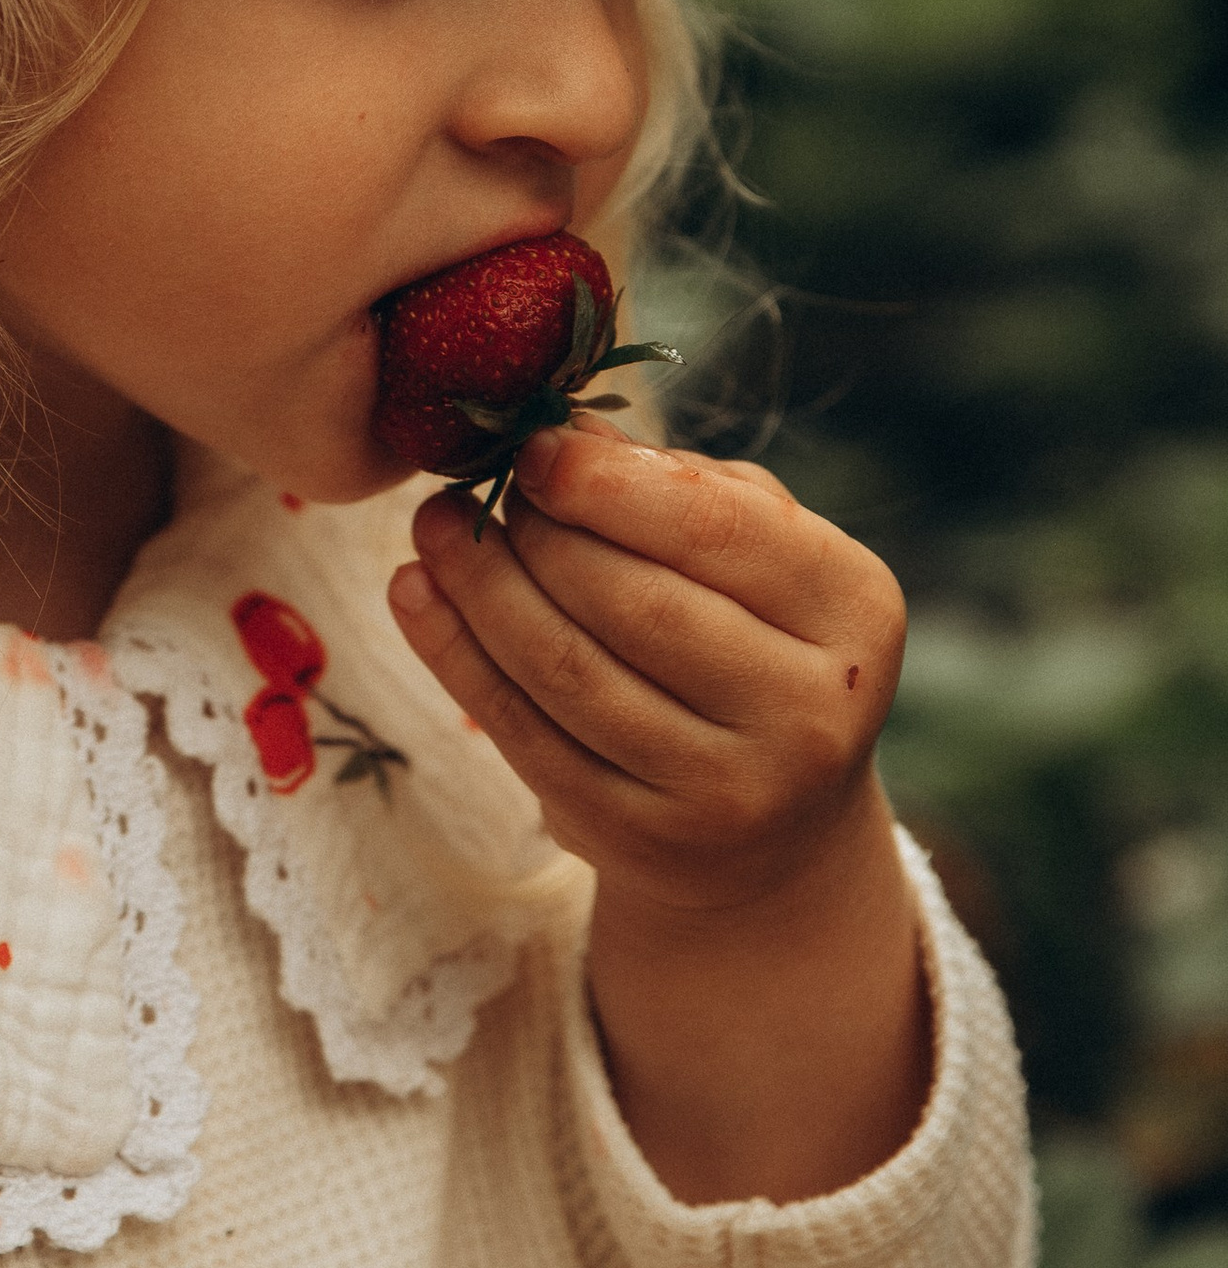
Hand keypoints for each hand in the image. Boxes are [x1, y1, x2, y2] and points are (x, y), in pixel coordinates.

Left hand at [387, 424, 929, 1200]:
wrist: (771, 832)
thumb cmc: (750, 641)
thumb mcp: (751, 555)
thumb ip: (671, 484)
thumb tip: (556, 426)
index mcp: (853, 607)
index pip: (715, 527)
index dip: (604, 483)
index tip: (529, 447)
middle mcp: (811, 708)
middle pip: (632, 601)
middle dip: (534, 535)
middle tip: (472, 493)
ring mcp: (731, 790)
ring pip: (569, 671)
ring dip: (480, 590)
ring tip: (434, 530)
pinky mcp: (646, 841)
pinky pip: (527, 735)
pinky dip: (456, 657)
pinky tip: (414, 595)